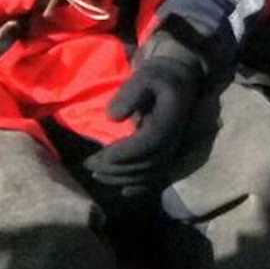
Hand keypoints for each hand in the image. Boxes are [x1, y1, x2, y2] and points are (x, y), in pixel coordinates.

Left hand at [85, 37, 203, 196]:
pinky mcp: (169, 155)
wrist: (180, 80)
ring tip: (96, 174)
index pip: (146, 145)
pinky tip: (123, 191)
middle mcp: (173, 139)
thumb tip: (113, 118)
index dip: (123, 153)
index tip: (100, 155)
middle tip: (90, 165)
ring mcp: (172, 149)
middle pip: (145, 164)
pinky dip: (140, 188)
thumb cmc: (158, 78)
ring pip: (148, 175)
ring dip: (122, 179)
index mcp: (168, 121)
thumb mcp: (143, 76)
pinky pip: (156, 178)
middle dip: (116, 169)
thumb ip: (128, 94)